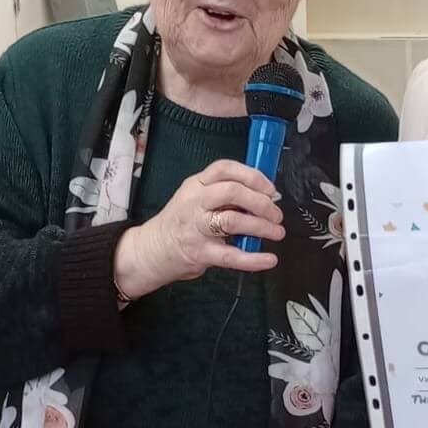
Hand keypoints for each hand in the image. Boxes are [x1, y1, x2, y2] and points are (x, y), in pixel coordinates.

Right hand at [113, 159, 283, 298]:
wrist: (151, 250)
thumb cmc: (181, 222)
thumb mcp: (195, 198)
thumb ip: (223, 194)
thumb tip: (263, 196)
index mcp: (196, 185)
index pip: (225, 169)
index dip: (252, 176)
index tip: (269, 188)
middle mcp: (195, 203)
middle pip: (232, 192)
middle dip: (261, 202)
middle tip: (275, 214)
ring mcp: (196, 228)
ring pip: (233, 221)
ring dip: (261, 227)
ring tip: (276, 232)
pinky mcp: (200, 253)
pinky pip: (231, 256)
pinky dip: (254, 259)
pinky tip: (268, 258)